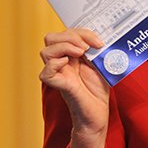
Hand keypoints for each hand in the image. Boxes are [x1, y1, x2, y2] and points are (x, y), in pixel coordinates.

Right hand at [40, 28, 110, 147]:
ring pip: (45, 51)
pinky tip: (68, 62)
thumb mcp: (101, 65)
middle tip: (87, 46)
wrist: (98, 114)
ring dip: (64, 46)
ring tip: (81, 52)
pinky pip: (45, 73)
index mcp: (72, 55)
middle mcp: (62, 63)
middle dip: (70, 35)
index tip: (99, 41)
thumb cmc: (98, 91)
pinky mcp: (59, 86)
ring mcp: (59, 74)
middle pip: (51, 38)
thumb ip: (97, 51)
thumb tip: (101, 37)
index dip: (82, 32)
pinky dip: (54, 64)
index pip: (67, 33)